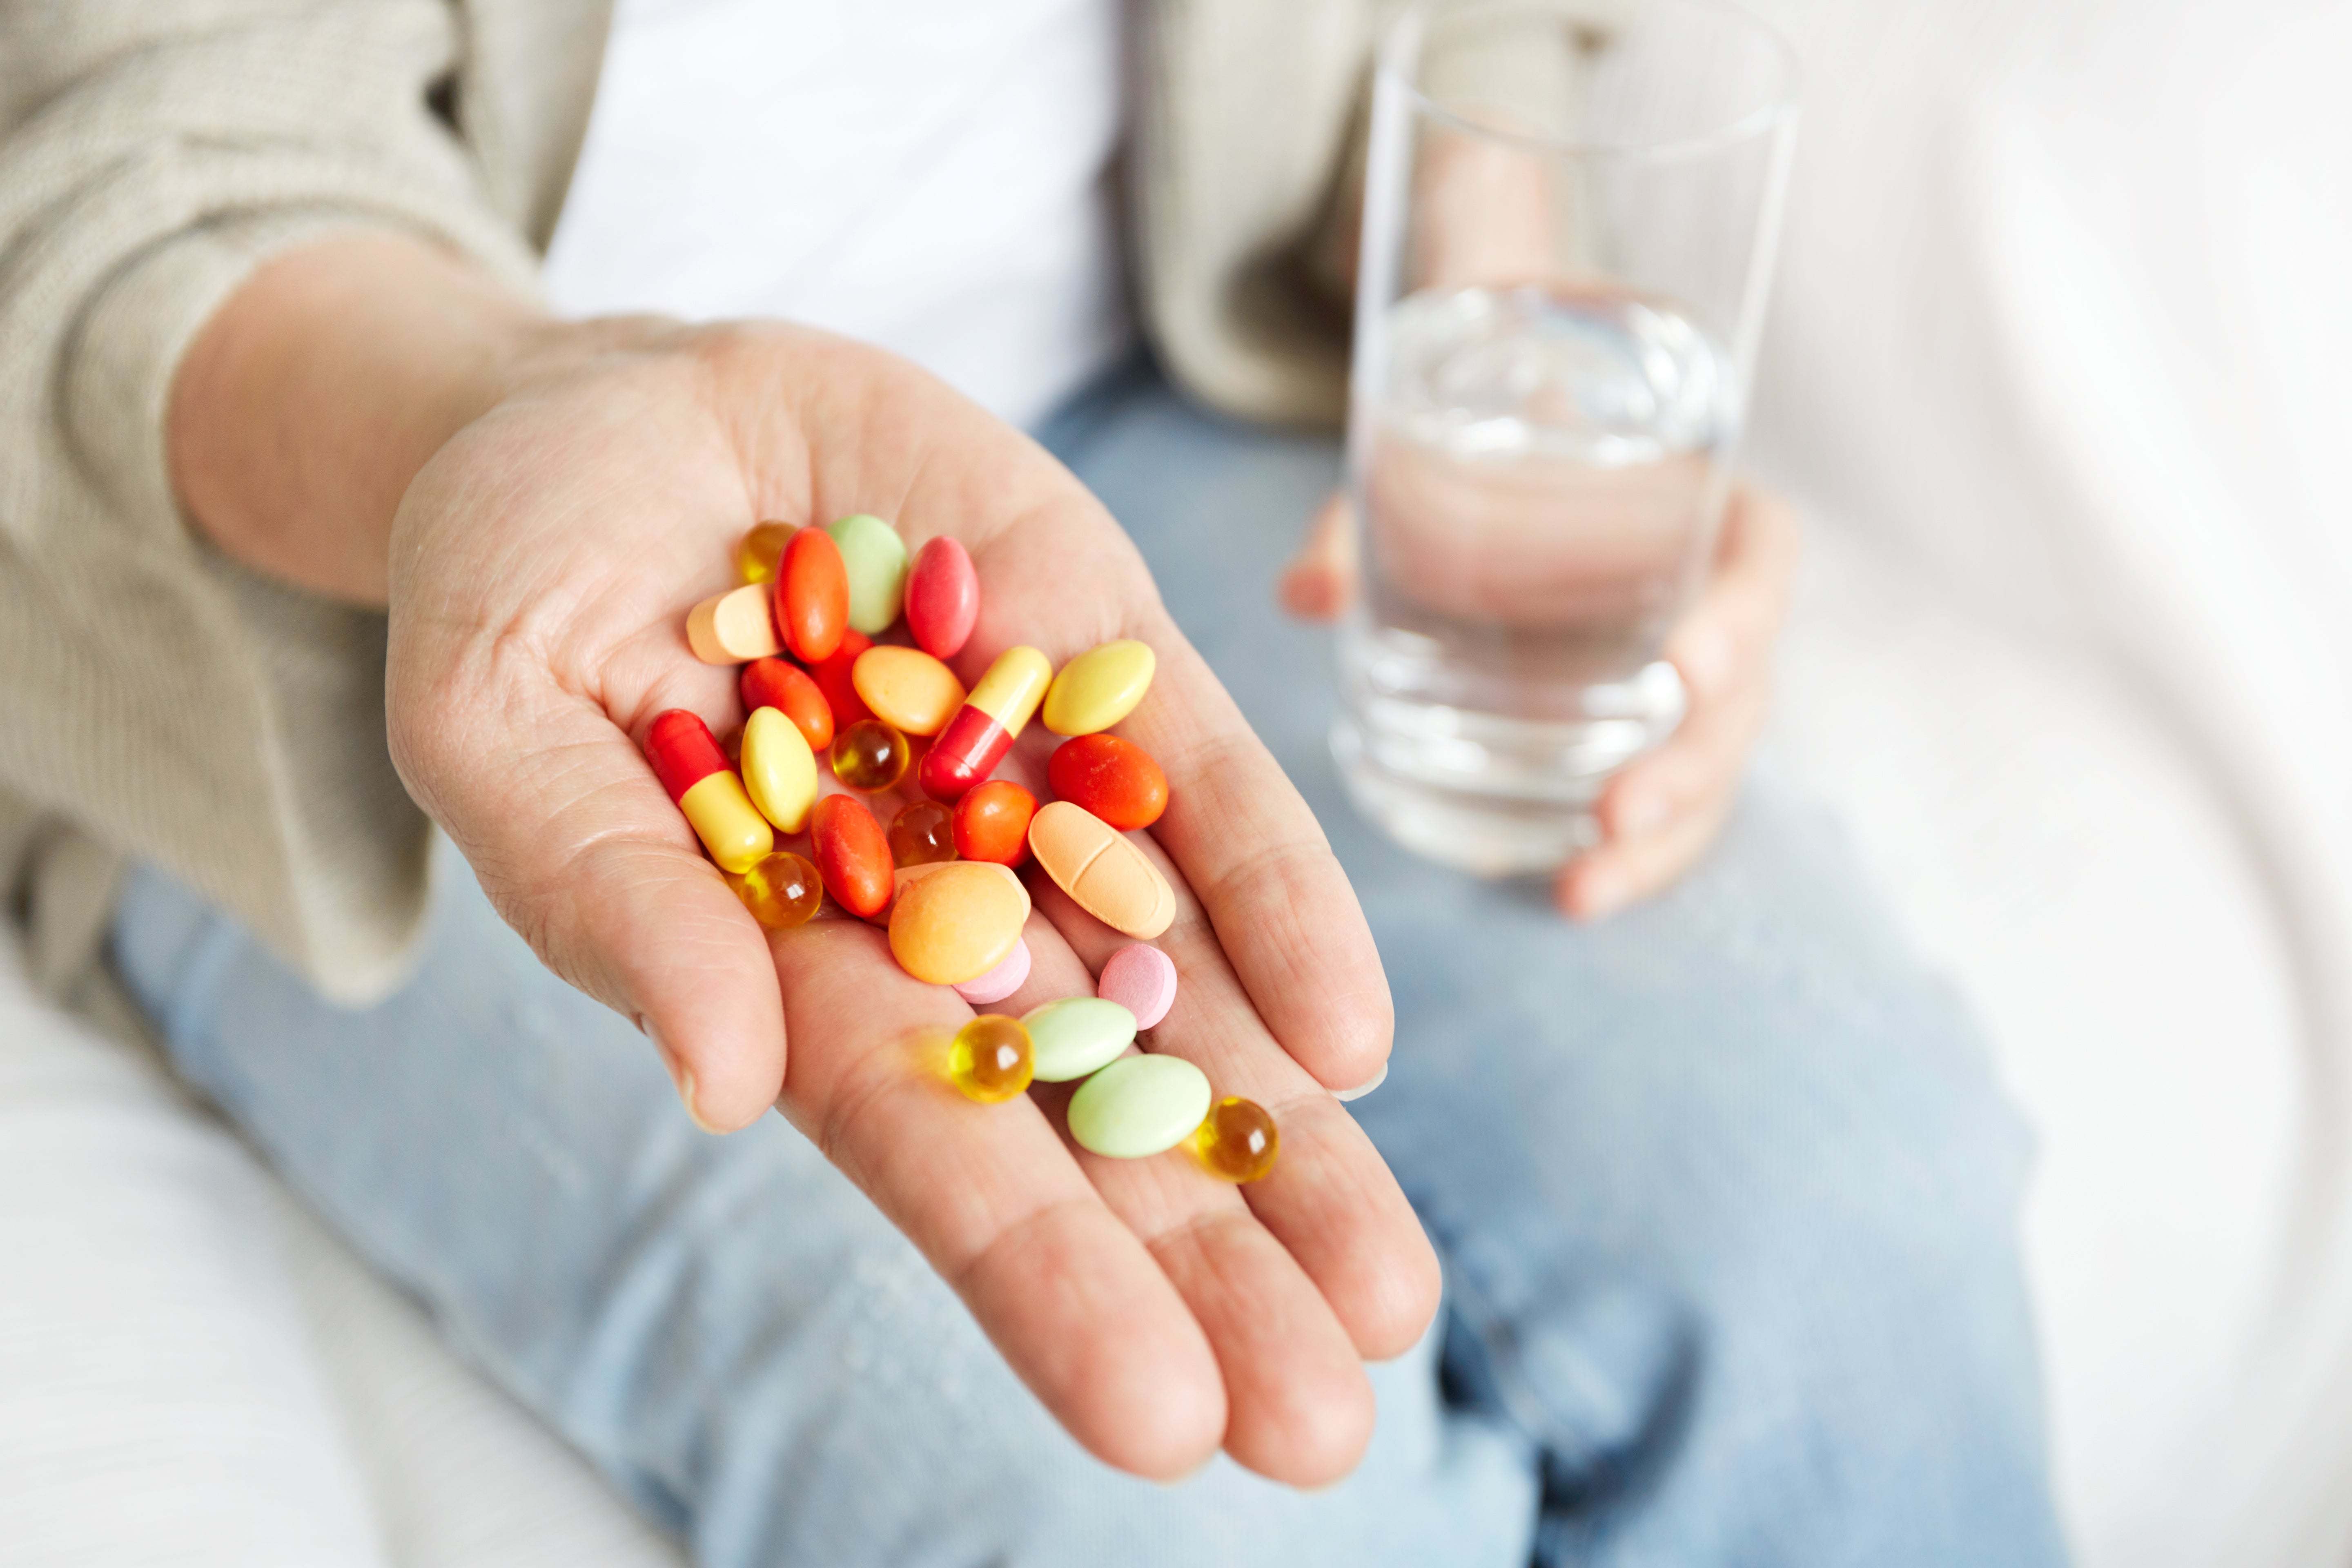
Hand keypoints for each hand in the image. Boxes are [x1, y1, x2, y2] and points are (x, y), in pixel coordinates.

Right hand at [176, 235, 1435, 1486]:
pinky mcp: (1105, 650)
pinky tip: (1354, 1039)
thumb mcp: (499, 721)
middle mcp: (943, 911)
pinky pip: (1211, 792)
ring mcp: (1039, 786)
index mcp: (793, 970)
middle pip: (1090, 1109)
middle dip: (1208, 1260)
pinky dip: (1283, 904)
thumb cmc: (510, 589)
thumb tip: (724, 1082)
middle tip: (1326, 1429)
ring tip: (1389, 1296)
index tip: (1161, 1419)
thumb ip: (606, 897)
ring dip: (1288, 1136)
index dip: (1039, 1277)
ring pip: (1188, 988)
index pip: (928, 1148)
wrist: (615, 416)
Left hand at [1279, 481, 1798, 917]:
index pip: (1763, 555)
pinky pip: (1668, 817)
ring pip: (1712, 775)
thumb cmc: (1478, 475)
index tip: (1687, 666)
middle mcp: (1713, 608)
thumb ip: (1364, 524)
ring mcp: (1691, 694)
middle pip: (1744, 696)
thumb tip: (1302, 596)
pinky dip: (1630, 864)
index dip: (1744, 612)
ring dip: (1663, 837)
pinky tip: (1572, 897)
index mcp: (1699, 514)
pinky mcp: (1652, 749)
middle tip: (1616, 809)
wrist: (1491, 502)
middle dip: (1689, 764)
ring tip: (1585, 881)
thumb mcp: (1415, 479)